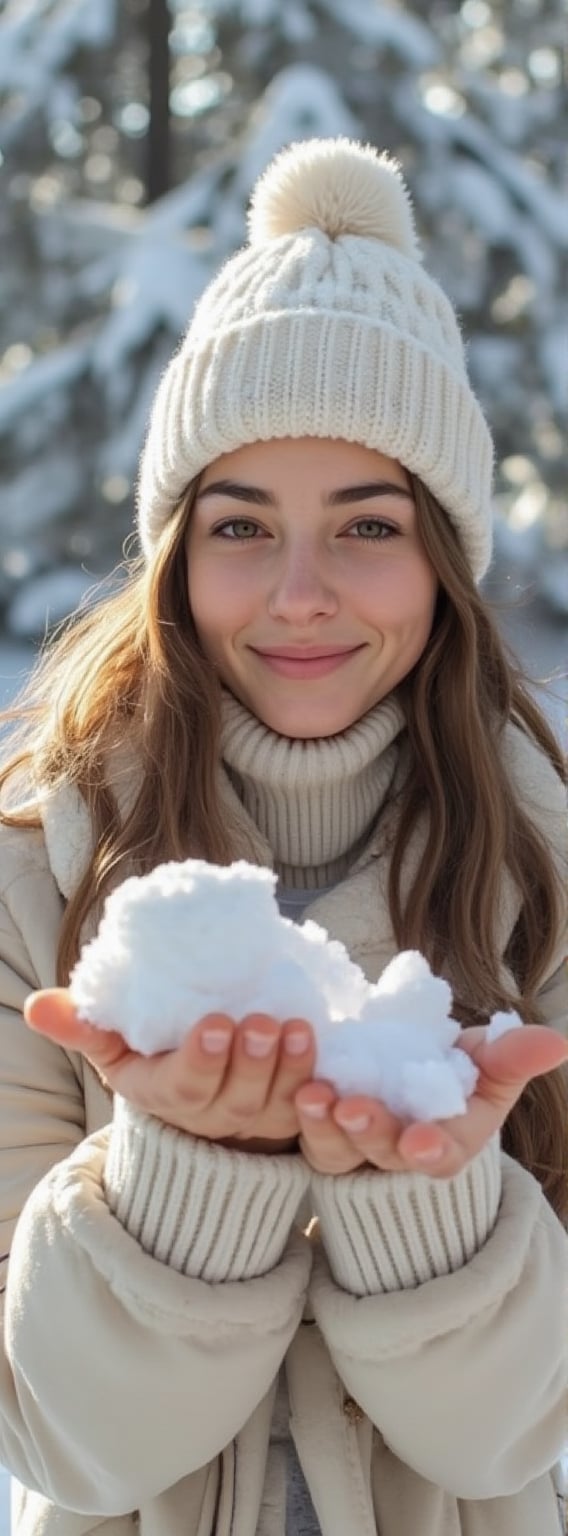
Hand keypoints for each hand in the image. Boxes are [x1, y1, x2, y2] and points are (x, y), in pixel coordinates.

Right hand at [24, 989, 317, 1152]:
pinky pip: (313, 1107)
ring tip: (300, 1027)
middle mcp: (214, 1115)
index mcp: (166, 1095)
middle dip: (251, 1061)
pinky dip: (324, 1085)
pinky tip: (331, 1052)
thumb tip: (38, 1006)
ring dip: (293, 1066)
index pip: (183, 1086)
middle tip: (263, 1022)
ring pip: (279, 1102)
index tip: (217, 1023)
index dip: (202, 1060)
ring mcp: (258, 1117)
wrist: (201, 1096)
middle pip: (236, 1097)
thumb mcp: (115, 1046)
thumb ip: (84, 1026)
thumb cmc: (153, 1056)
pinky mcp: (294, 1111)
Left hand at [294, 1023, 567, 1177]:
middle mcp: (400, 1153)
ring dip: (324, 1124)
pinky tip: (292, 1084)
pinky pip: (306, 1131)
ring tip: (313, 1094)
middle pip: (384, 1153)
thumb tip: (558, 1041)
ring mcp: (358, 1147)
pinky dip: (299, 1112)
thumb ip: (516, 1055)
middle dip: (370, 1132)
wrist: (411, 1073)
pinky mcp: (322, 1132)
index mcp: (449, 1143)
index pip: (442, 1156)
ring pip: (338, 1149)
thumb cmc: (461, 1073)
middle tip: (353, 1107)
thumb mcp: (493, 1062)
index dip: (431, 1150)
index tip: (419, 1141)